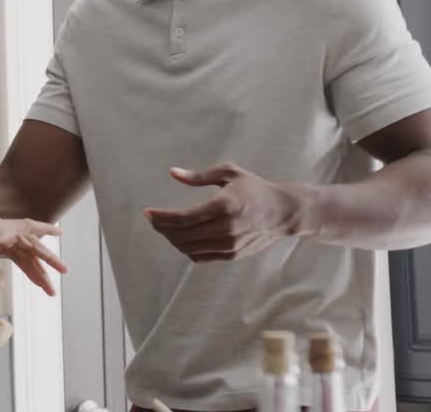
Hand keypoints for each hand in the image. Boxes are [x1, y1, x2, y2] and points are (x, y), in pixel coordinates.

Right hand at [0, 207, 66, 294]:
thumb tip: (3, 283)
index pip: (17, 256)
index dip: (30, 272)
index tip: (43, 286)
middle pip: (27, 252)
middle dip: (42, 270)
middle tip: (54, 290)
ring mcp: (0, 226)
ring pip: (30, 243)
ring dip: (47, 258)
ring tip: (64, 272)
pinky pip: (27, 229)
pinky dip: (43, 230)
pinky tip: (57, 234)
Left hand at [144, 164, 303, 262]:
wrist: (283, 212)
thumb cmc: (254, 188)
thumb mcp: (229, 173)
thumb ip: (199, 175)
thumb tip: (172, 173)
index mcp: (224, 206)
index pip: (183, 218)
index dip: (162, 217)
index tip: (147, 213)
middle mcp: (226, 228)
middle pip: (182, 235)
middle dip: (162, 228)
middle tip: (153, 219)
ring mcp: (229, 245)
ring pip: (189, 248)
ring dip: (172, 239)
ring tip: (164, 227)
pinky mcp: (231, 255)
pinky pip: (200, 256)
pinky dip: (185, 249)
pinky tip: (180, 237)